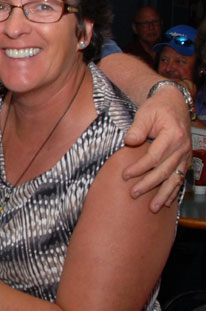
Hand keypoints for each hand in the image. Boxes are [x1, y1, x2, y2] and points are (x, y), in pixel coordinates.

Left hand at [122, 84, 191, 210]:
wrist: (175, 103)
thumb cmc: (158, 108)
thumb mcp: (145, 113)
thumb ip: (137, 128)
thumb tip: (129, 142)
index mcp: (172, 136)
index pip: (154, 157)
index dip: (139, 168)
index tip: (125, 175)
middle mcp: (182, 148)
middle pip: (164, 171)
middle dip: (148, 184)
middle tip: (133, 194)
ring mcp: (185, 155)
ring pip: (174, 178)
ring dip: (164, 194)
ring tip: (153, 208)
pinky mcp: (185, 159)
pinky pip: (180, 177)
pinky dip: (174, 191)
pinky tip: (168, 202)